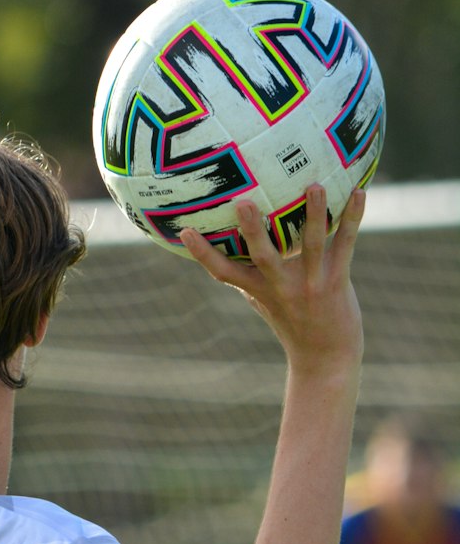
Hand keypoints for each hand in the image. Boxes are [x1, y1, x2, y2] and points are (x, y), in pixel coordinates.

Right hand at [180, 185, 365, 377]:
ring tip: (313, 186)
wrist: (326, 358)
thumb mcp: (265, 303)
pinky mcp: (337, 280)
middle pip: (263, 256)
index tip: (183, 230)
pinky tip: (360, 192)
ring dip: (313, 214)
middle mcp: (281, 286)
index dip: (201, 253)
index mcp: (259, 290)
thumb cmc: (293, 325)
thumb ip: (250, 279)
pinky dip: (353, 217)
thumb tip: (230, 248)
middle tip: (243, 202)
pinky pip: (346, 244)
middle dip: (252, 230)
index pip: (223, 271)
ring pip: (310, 244)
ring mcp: (310, 283)